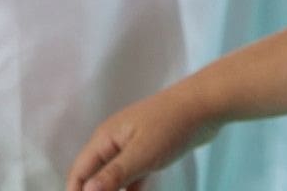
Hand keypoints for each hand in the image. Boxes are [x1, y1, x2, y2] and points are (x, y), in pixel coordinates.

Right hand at [65, 84, 219, 190]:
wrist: (207, 104)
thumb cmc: (173, 124)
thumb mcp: (142, 153)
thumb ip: (113, 174)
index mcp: (105, 138)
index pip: (79, 173)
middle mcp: (114, 142)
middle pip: (95, 176)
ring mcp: (133, 146)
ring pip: (115, 178)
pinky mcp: (151, 151)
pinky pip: (134, 176)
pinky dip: (133, 189)